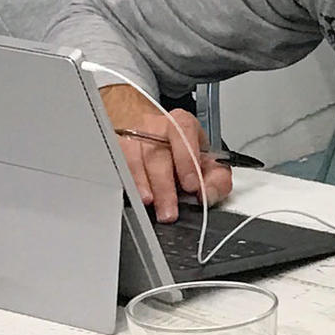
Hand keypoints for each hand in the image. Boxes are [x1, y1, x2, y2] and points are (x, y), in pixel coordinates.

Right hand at [101, 84, 231, 221]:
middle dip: (164, 186)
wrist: (155, 138)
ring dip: (142, 186)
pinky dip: (126, 183)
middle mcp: (155, 127)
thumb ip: (217, 178)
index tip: (191, 186)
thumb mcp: (209, 160)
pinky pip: (118, 166)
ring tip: (149, 204)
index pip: (184, 134)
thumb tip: (209, 194)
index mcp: (182, 124)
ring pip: (134, 160)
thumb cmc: (184, 151)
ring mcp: (132, 137)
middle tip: (169, 210)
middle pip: (157, 154)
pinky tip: (132, 196)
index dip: (187, 160)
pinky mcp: (117, 149)